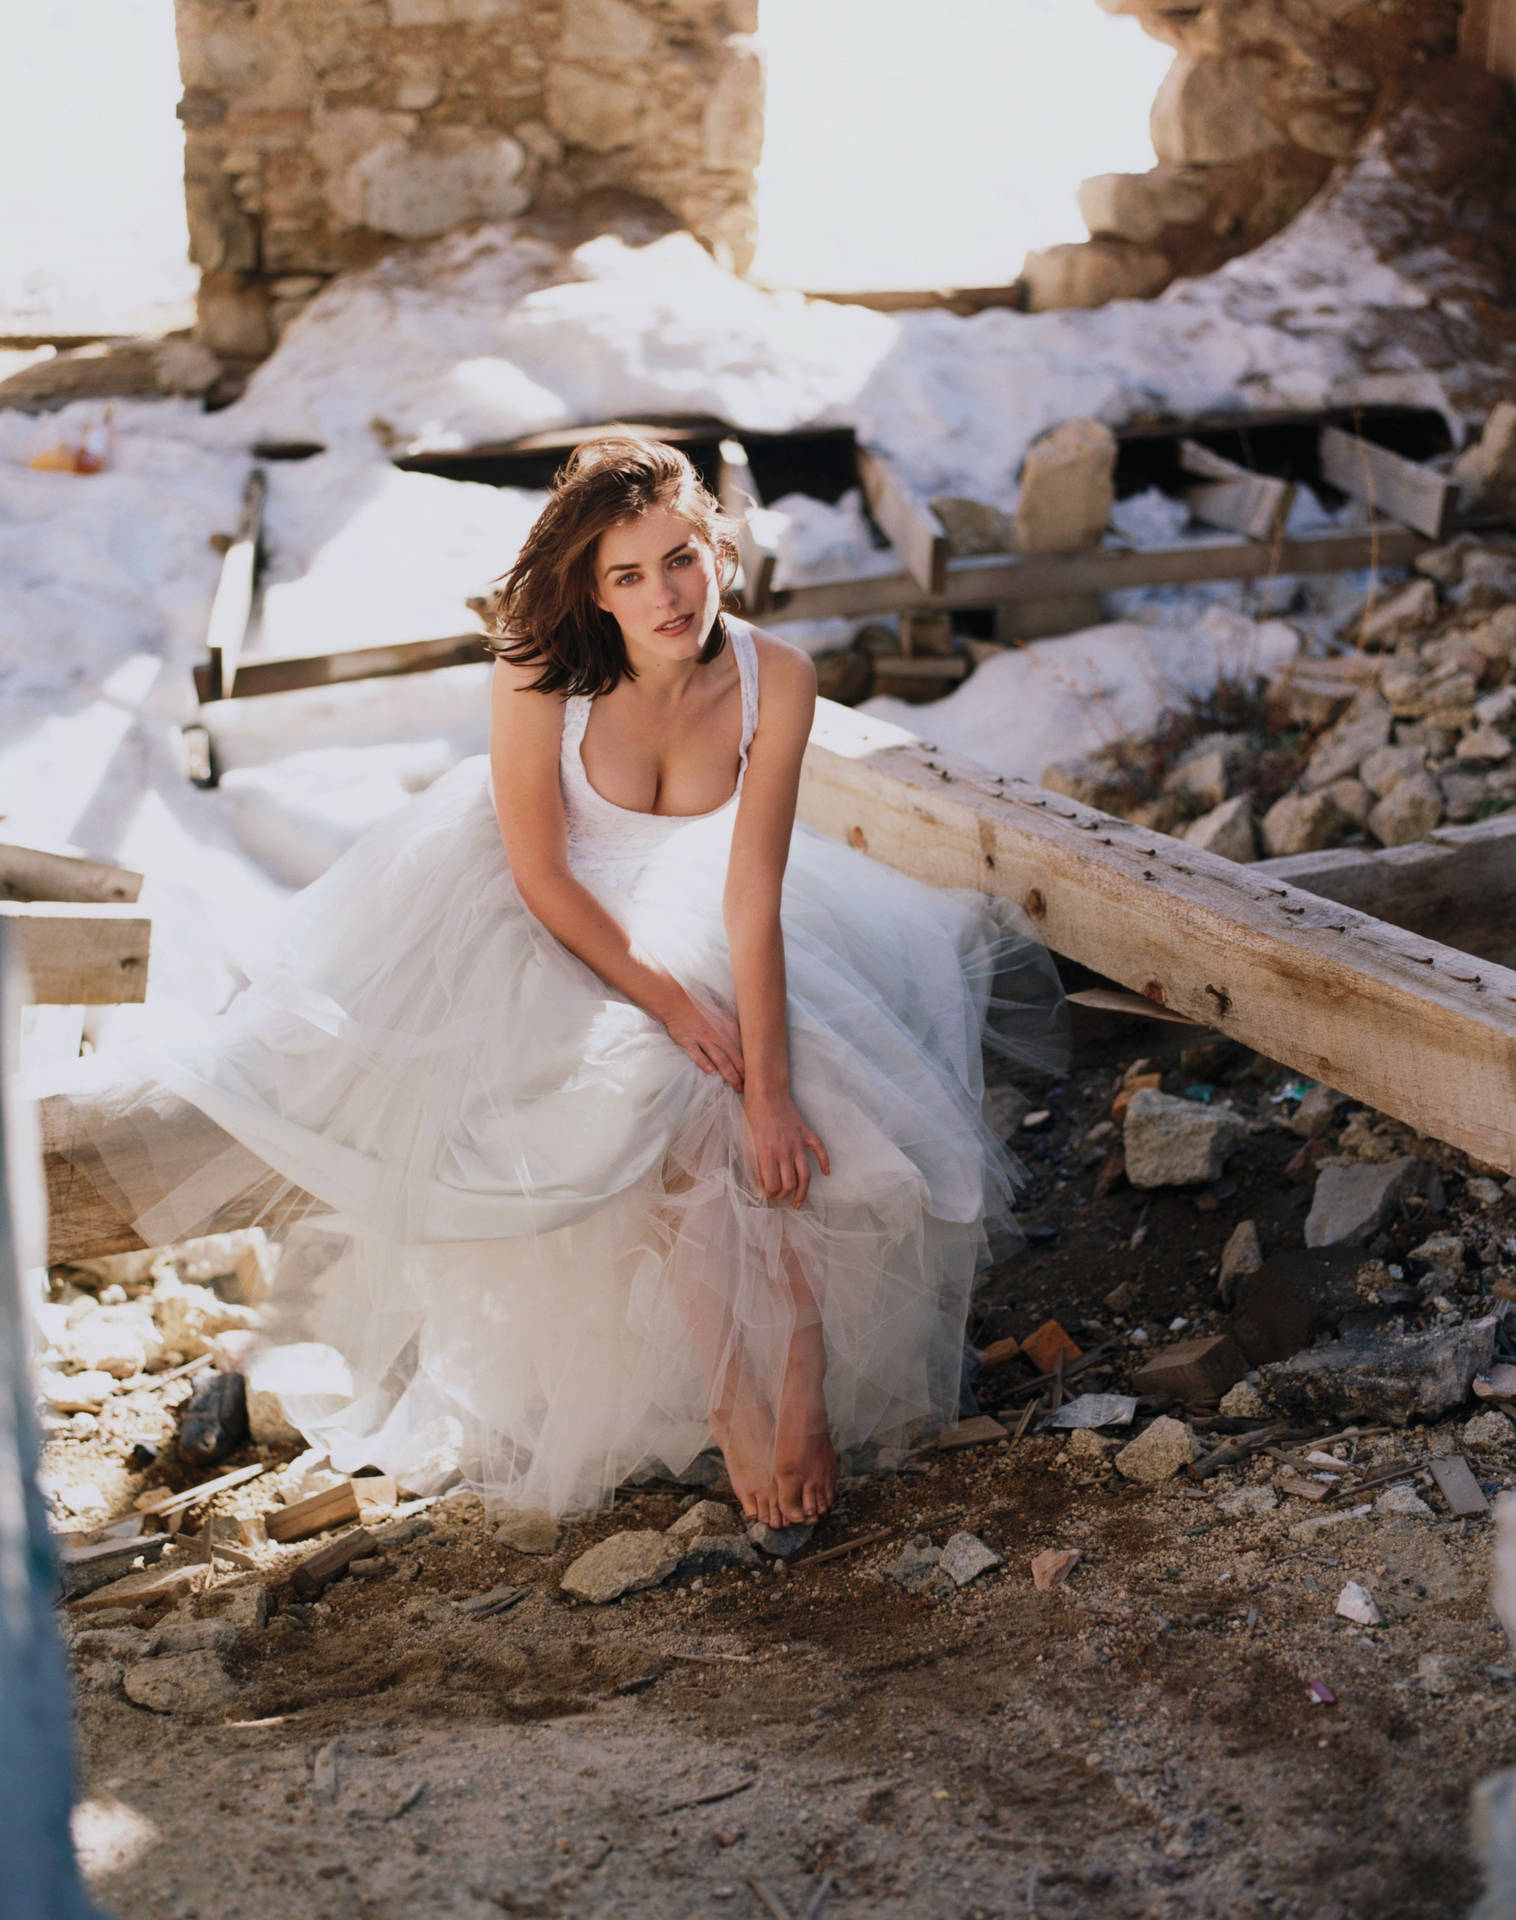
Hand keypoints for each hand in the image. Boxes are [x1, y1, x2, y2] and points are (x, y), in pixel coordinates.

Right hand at [661, 989, 744, 1092]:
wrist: (676, 1002)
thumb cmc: (699, 1011)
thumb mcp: (721, 1017)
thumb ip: (732, 1031)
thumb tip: (745, 1045)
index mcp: (727, 1027)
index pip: (743, 1048)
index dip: (750, 1063)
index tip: (756, 1075)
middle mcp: (717, 1034)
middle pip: (733, 1057)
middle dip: (742, 1074)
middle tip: (749, 1088)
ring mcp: (702, 1038)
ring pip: (719, 1058)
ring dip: (729, 1073)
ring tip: (736, 1086)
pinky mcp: (687, 1041)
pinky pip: (697, 1054)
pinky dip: (704, 1063)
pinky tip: (711, 1072)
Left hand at [743, 1091, 829, 1209]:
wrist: (766, 1093)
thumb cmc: (752, 1117)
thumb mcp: (747, 1142)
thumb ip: (754, 1164)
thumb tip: (761, 1183)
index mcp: (767, 1153)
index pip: (772, 1185)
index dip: (769, 1194)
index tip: (767, 1194)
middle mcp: (785, 1151)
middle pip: (790, 1184)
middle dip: (783, 1195)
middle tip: (779, 1197)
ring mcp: (798, 1142)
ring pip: (805, 1175)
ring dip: (803, 1191)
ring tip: (799, 1202)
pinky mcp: (806, 1133)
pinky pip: (820, 1150)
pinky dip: (825, 1163)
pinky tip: (826, 1173)